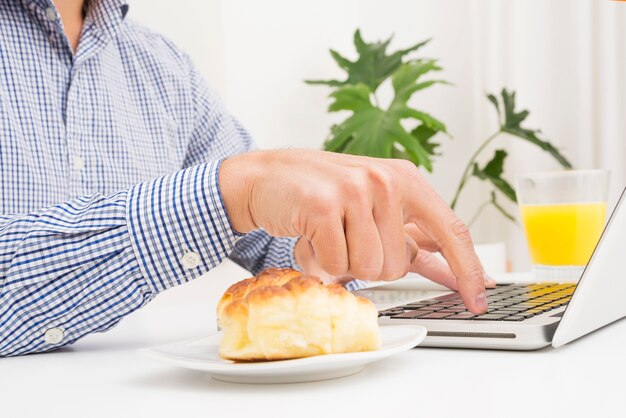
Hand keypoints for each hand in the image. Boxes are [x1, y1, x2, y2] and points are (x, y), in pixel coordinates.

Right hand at [219, 149, 487, 312]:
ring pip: (367, 268)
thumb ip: (411, 238)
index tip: (478, 298)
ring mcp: (355, 190)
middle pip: (399, 265)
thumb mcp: (374, 208)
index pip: (452, 230)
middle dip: (367, 263)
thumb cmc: (322, 196)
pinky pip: (333, 263)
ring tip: (326, 234)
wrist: (267, 177)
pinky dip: (317, 260)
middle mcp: (385, 181)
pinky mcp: (324, 204)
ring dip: (341, 263)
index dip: (468, 269)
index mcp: (405, 180)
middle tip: (345, 237)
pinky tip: (308, 234)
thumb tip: (449, 268)